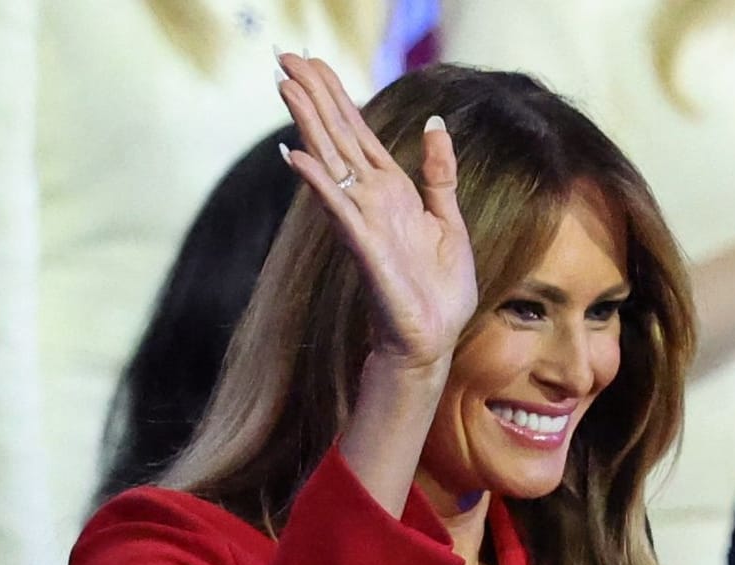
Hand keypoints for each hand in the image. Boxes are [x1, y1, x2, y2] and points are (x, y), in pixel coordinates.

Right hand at [275, 51, 475, 374]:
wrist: (435, 338)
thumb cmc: (439, 290)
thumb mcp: (449, 221)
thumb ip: (440, 175)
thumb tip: (435, 124)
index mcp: (391, 191)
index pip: (357, 133)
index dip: (335, 95)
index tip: (310, 61)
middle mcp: (371, 200)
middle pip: (337, 137)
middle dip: (313, 96)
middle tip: (285, 57)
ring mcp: (364, 222)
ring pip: (331, 163)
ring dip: (308, 125)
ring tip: (285, 86)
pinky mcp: (365, 249)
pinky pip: (340, 211)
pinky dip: (319, 184)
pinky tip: (298, 157)